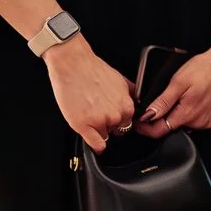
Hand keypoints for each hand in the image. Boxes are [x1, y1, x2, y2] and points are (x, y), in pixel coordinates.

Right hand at [45, 37, 136, 152]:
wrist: (73, 64)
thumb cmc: (93, 70)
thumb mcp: (121, 81)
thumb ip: (130, 95)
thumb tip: (137, 102)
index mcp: (127, 106)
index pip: (128, 123)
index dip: (118, 120)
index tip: (111, 117)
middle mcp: (116, 115)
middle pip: (117, 130)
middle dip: (109, 124)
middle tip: (97, 112)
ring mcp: (100, 121)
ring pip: (105, 136)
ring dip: (98, 129)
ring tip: (88, 113)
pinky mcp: (84, 125)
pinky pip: (96, 145)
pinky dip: (96, 146)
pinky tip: (93, 140)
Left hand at [141, 45, 210, 133]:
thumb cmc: (205, 68)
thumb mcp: (178, 81)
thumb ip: (163, 102)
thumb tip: (148, 115)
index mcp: (187, 113)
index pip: (159, 131)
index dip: (146, 128)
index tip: (140, 122)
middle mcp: (199, 122)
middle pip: (173, 126)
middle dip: (165, 116)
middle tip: (168, 97)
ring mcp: (209, 122)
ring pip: (186, 124)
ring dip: (181, 114)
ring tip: (186, 95)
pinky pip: (200, 121)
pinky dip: (195, 113)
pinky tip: (198, 99)